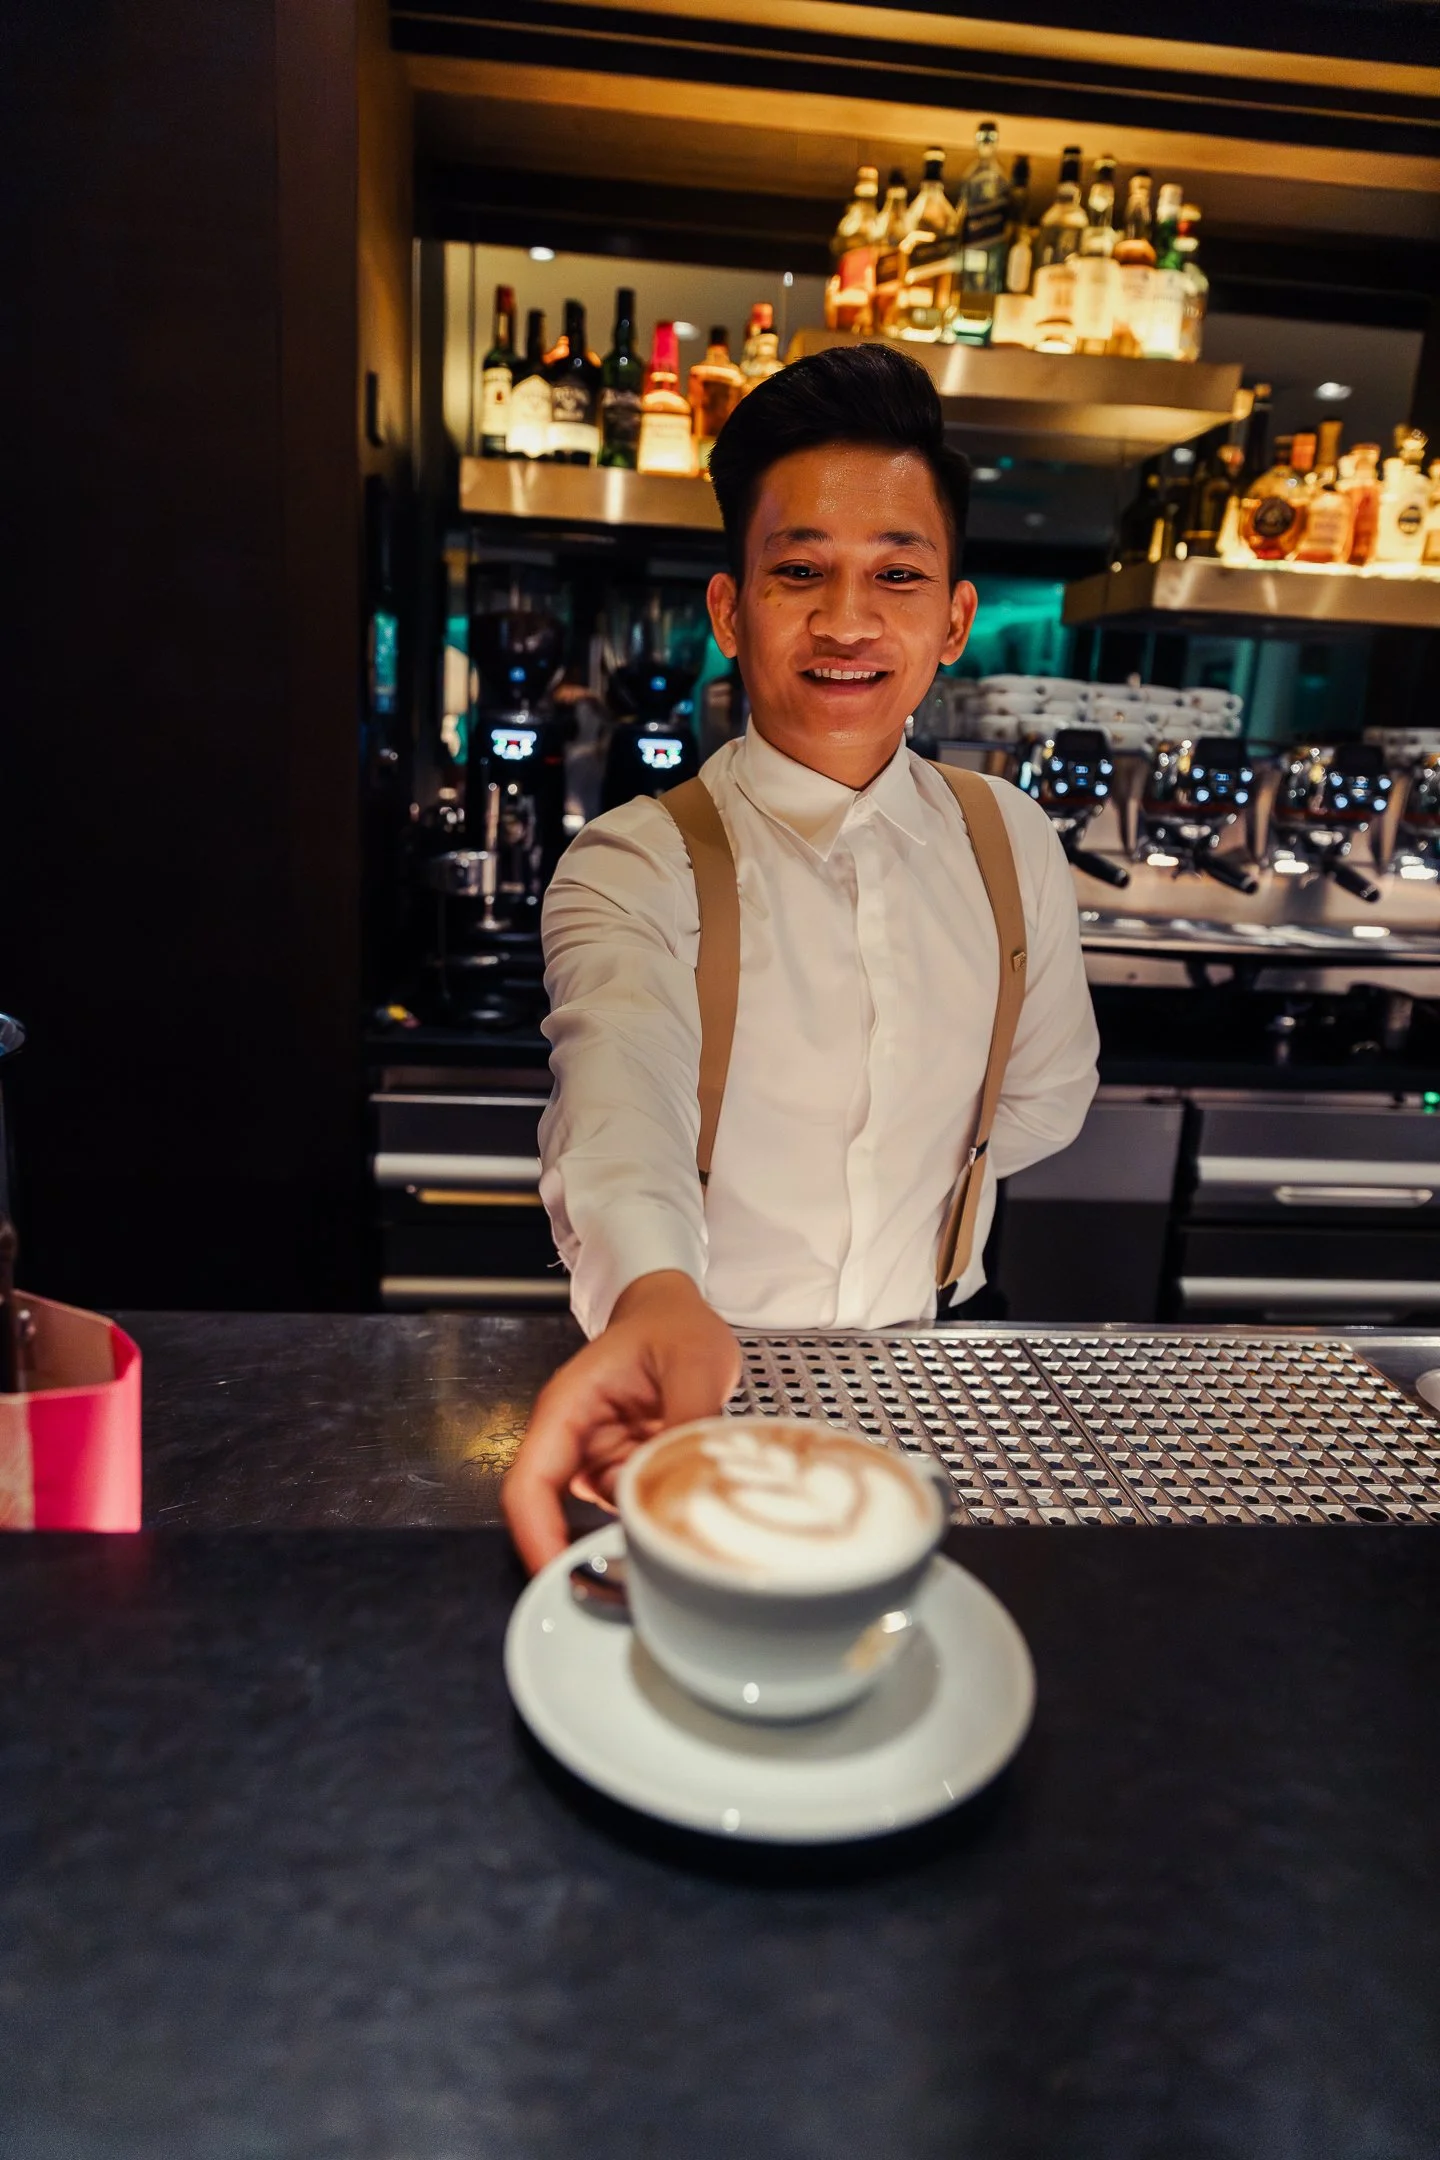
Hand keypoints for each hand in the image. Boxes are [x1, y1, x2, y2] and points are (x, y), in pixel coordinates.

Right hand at [502, 1271, 741, 1573]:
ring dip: (633, 1534)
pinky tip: (690, 1512)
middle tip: (640, 1577)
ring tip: (684, 1527)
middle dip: (589, 1551)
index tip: (558, 1576)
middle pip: (554, 1515)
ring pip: (601, 1519)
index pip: (530, 1485)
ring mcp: (596, 1461)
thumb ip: (690, 1414)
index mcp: (568, 1410)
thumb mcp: (693, 1359)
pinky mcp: (620, 1472)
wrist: (675, 1316)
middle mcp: (572, 1442)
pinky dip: (655, 1518)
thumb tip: (688, 1475)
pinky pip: (631, 1509)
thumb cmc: (672, 1327)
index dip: (537, 1537)